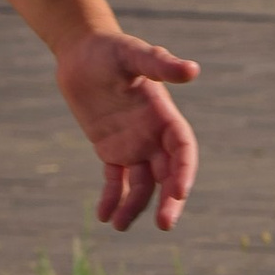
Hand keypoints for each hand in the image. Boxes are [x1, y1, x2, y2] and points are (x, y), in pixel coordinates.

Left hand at [54, 29, 201, 232]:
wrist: (81, 51)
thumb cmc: (111, 48)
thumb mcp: (133, 53)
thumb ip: (160, 64)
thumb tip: (193, 70)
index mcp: (164, 115)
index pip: (183, 149)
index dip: (184, 171)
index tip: (180, 193)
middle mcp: (153, 135)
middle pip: (167, 174)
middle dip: (169, 200)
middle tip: (165, 225)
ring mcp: (133, 145)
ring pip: (140, 184)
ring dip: (135, 207)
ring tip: (119, 226)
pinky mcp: (110, 150)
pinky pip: (115, 180)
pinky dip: (112, 198)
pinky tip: (103, 216)